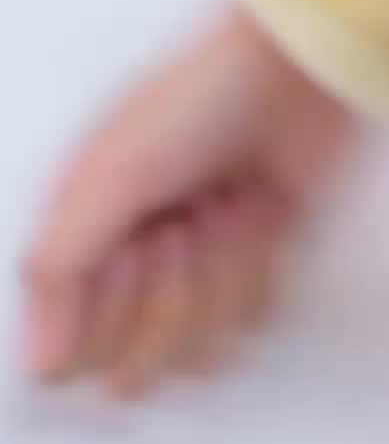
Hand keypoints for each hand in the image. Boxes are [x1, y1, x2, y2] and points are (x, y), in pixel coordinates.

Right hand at [18, 5, 359, 395]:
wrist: (296, 76)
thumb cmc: (202, 100)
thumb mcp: (109, 175)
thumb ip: (58, 267)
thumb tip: (37, 360)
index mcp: (79, 242)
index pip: (68, 355)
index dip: (100, 321)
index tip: (123, 254)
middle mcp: (128, 269)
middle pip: (132, 367)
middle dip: (165, 298)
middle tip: (177, 229)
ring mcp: (193, 278)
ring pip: (195, 351)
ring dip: (216, 277)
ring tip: (223, 210)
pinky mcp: (251, 276)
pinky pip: (248, 323)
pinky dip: (257, 268)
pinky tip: (259, 216)